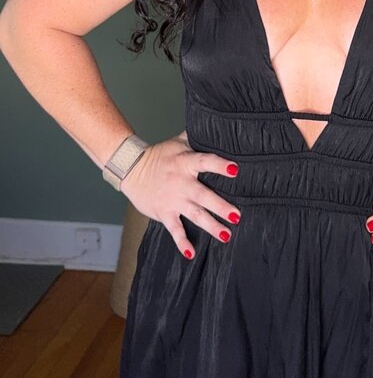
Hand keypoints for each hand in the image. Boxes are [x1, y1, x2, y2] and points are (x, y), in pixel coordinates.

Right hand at [120, 130, 240, 259]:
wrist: (131, 169)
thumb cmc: (160, 155)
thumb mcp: (178, 142)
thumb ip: (196, 136)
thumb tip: (217, 124)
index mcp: (186, 162)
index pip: (205, 162)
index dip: (219, 165)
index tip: (235, 170)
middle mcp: (181, 182)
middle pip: (203, 195)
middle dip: (220, 206)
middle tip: (237, 215)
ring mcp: (172, 200)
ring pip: (194, 214)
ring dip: (210, 226)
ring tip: (226, 235)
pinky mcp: (164, 212)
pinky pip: (174, 230)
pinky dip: (182, 243)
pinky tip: (191, 254)